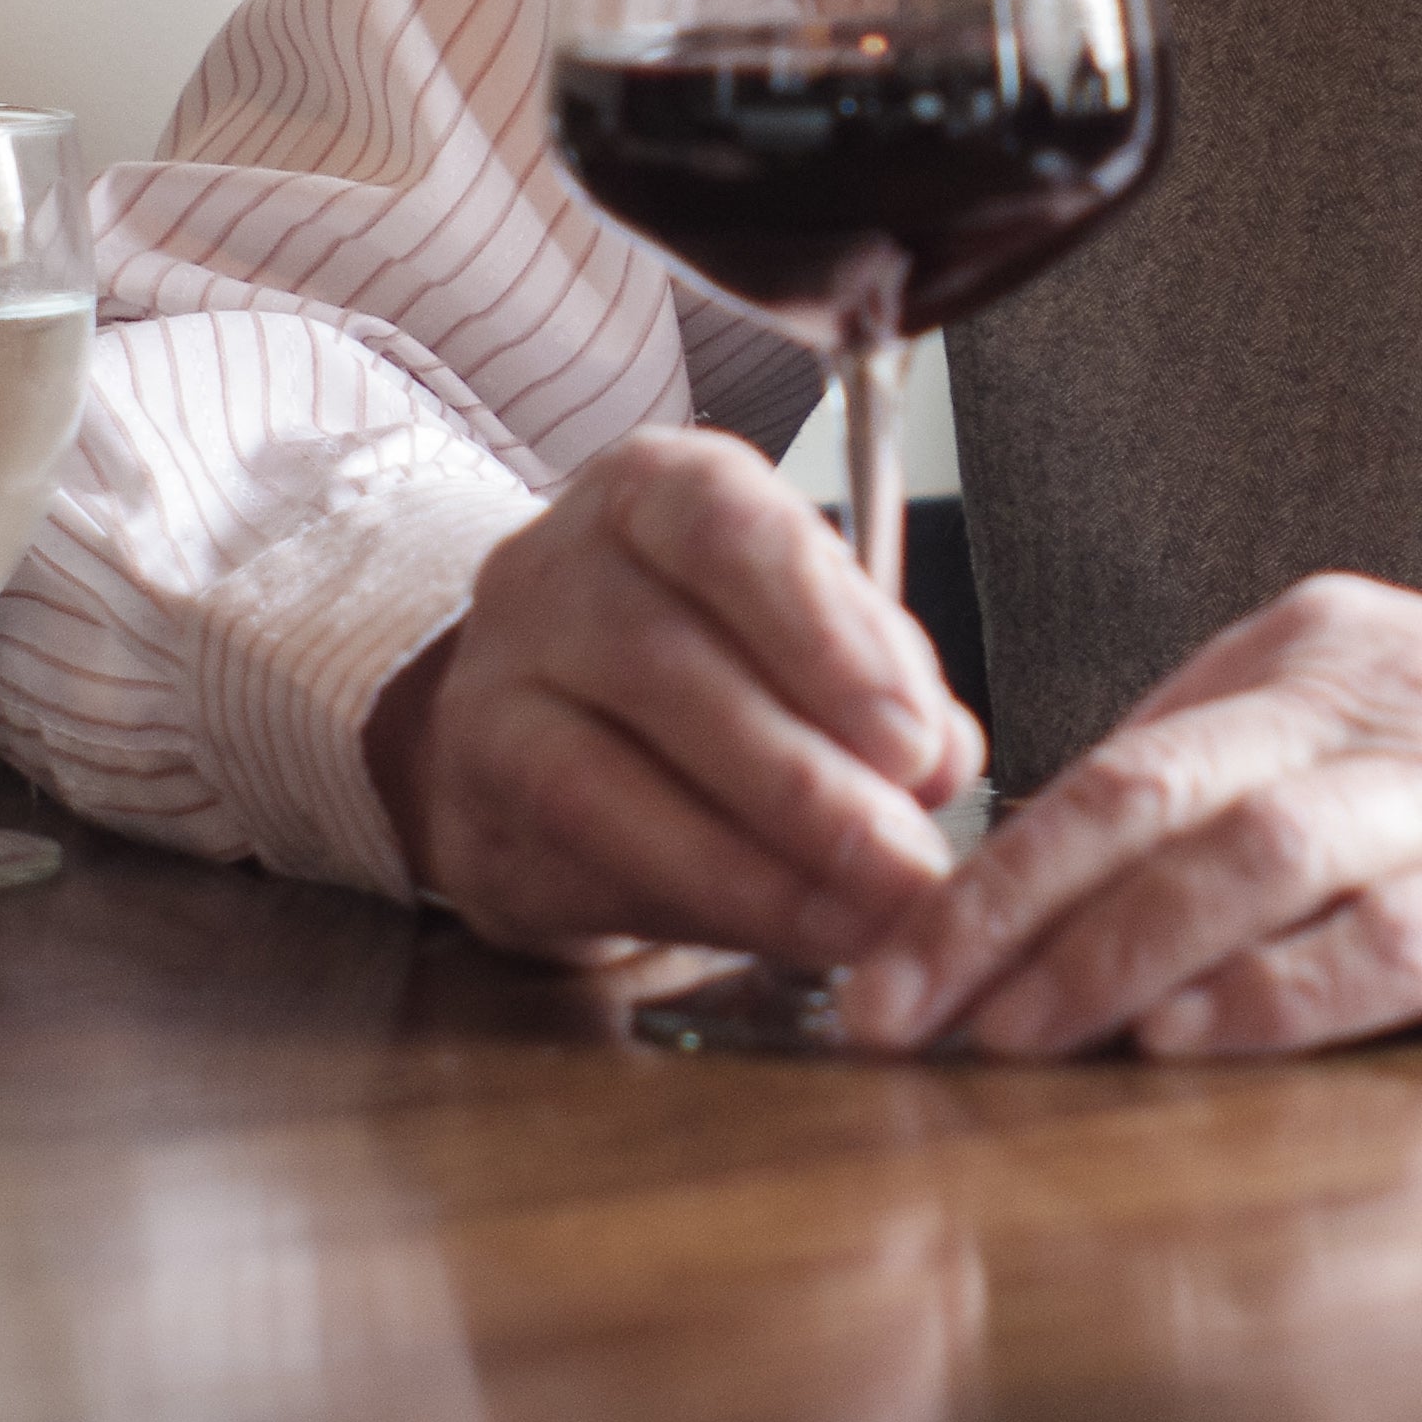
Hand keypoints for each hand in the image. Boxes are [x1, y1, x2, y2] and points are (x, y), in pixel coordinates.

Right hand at [375, 430, 979, 969]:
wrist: (545, 740)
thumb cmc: (707, 671)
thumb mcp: (809, 646)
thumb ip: (885, 687)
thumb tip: (945, 758)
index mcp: (657, 492)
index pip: (727, 530)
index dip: (825, 635)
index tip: (913, 739)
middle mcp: (557, 565)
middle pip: (669, 662)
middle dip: (807, 777)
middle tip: (907, 858)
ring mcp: (497, 675)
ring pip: (607, 774)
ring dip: (756, 855)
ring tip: (863, 911)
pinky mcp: (476, 787)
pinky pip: (583, 848)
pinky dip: (703, 896)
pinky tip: (788, 929)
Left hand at [831, 578, 1421, 1059]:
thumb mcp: (1365, 723)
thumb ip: (1222, 784)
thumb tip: (1037, 894)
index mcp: (1305, 652)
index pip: (1107, 764)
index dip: (979, 879)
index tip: (879, 975)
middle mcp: (1377, 702)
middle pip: (1152, 803)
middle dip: (1003, 922)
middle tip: (901, 1021)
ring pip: (1256, 860)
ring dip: (1115, 963)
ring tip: (1016, 1048)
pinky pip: (1403, 933)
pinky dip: (1287, 990)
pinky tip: (1200, 1042)